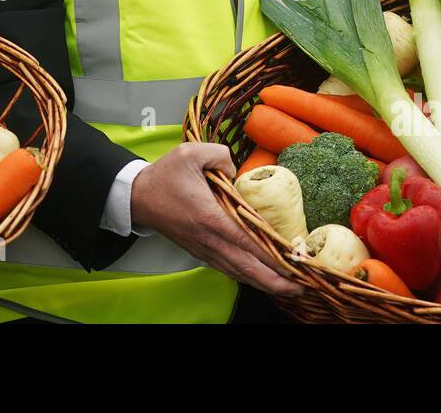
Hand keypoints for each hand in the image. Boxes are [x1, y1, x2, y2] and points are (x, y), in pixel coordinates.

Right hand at [129, 143, 302, 297]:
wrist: (138, 197)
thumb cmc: (164, 176)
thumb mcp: (191, 153)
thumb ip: (221, 156)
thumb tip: (238, 171)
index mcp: (210, 217)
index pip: (247, 241)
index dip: (272, 255)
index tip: (294, 264)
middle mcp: (209, 239)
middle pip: (247, 267)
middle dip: (276, 281)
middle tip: (302, 288)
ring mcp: (205, 249)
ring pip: (239, 273)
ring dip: (265, 283)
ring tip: (290, 289)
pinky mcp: (201, 252)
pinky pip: (229, 269)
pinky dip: (249, 277)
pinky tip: (263, 279)